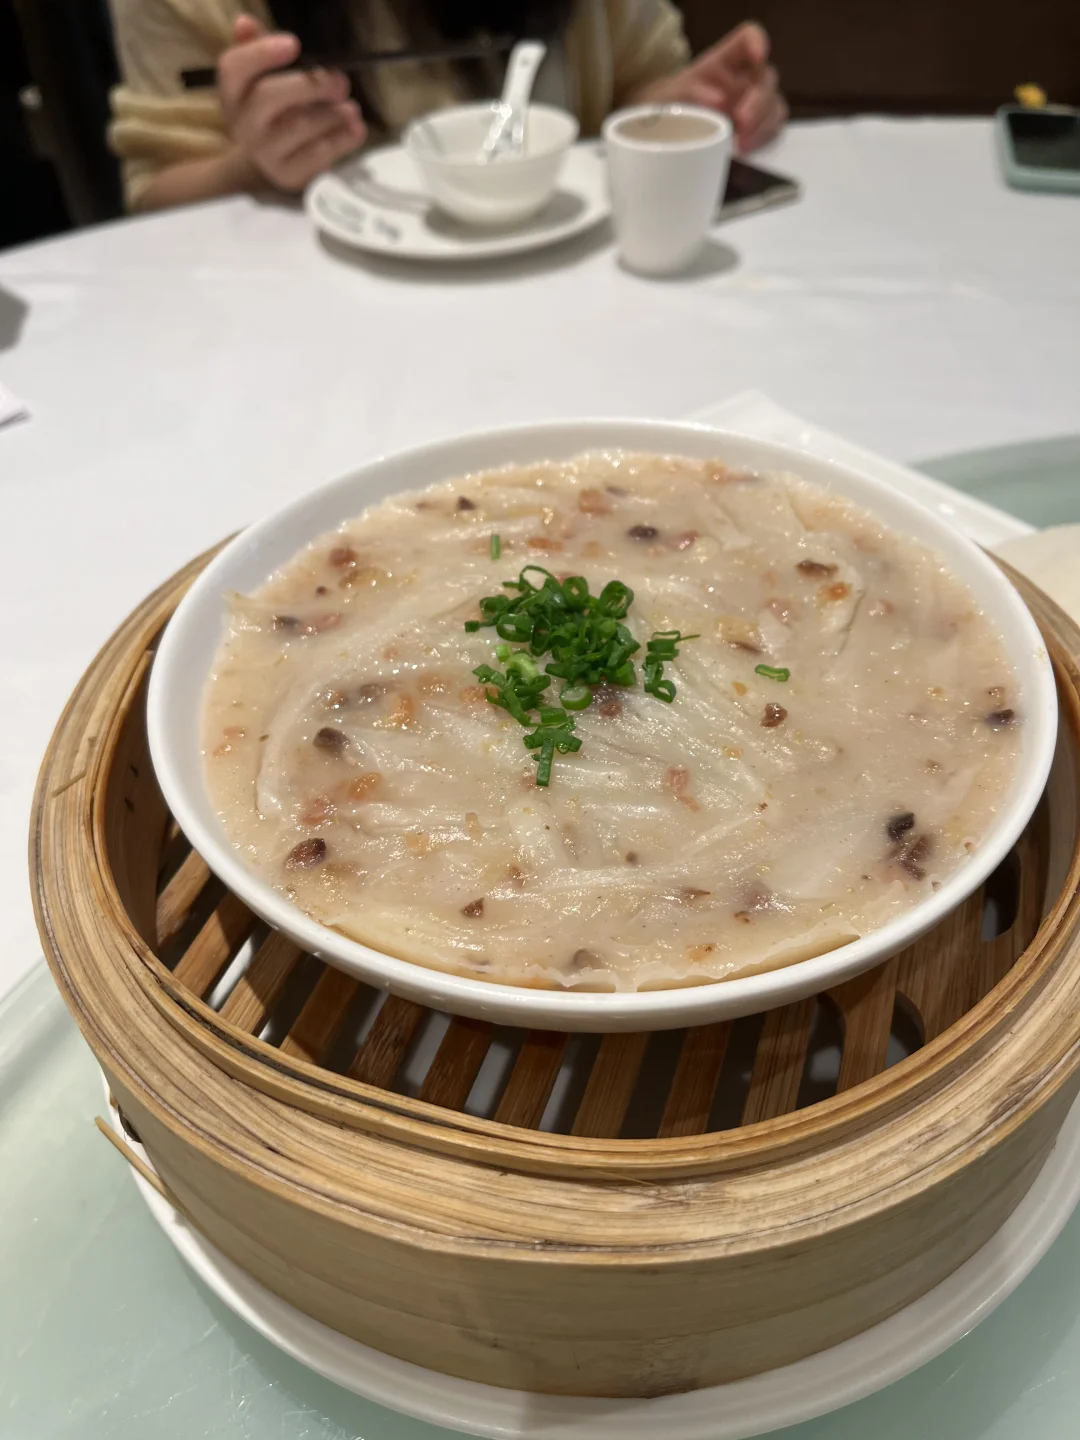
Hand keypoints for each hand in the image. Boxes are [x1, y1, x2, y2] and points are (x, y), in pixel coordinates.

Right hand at [216, 14, 366, 192]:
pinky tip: (356, 129)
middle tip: (341, 81)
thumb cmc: (271, 108)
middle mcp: (243, 123)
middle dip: (309, 85)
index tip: (293, 44)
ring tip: (351, 107)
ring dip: (332, 114)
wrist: (268, 159)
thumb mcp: (261, 76)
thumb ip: (258, 47)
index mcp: (233, 92)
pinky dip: (342, 140)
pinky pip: (317, 155)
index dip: (261, 53)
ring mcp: (264, 152)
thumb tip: (246, 22)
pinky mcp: (287, 175)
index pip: (234, 68)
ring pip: (300, 126)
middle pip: (269, 96)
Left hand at [639, 22, 786, 152]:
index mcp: (724, 60)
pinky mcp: (757, 127)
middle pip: (766, 78)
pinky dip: (761, 139)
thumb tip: (719, 101)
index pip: (748, 38)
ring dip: (762, 125)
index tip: (758, 56)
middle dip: (758, 100)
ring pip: (774, 105)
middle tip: (741, 121)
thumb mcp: (668, 94)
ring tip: (740, 144)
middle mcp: (744, 78)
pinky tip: (743, 149)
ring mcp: (754, 103)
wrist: (663, 133)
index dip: (757, 43)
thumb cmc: (669, 105)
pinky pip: (772, 129)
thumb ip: (689, 91)